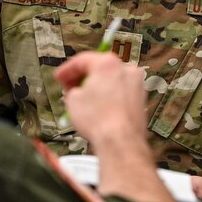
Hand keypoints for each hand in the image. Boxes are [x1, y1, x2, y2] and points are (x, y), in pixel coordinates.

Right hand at [52, 52, 178, 201]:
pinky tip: (99, 108)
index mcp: (108, 63)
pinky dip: (109, 96)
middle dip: (83, 78)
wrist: (120, 141)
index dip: (66, 69)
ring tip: (83, 100)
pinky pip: (120, 92)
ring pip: (112, 80)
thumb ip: (73, 88)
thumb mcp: (73, 99)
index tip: (60, 77)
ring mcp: (136, 84)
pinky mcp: (141, 99)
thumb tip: (76, 91)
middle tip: (69, 87)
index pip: (82, 60)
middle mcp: (126, 69)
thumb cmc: (100, 120)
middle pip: (99, 68)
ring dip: (97, 87)